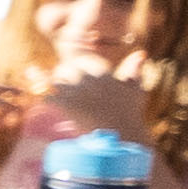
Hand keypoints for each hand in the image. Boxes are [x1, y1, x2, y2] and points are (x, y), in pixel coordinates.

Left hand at [29, 65, 152, 145]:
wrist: (120, 135)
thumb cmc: (129, 113)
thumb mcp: (135, 89)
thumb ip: (135, 70)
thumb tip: (140, 53)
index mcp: (102, 72)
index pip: (80, 61)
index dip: (76, 68)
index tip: (78, 76)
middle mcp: (87, 78)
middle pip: (63, 69)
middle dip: (63, 77)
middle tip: (67, 89)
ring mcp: (75, 91)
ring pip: (54, 82)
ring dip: (55, 89)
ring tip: (62, 98)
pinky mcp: (65, 105)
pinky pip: (47, 98)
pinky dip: (48, 103)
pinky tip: (54, 108)